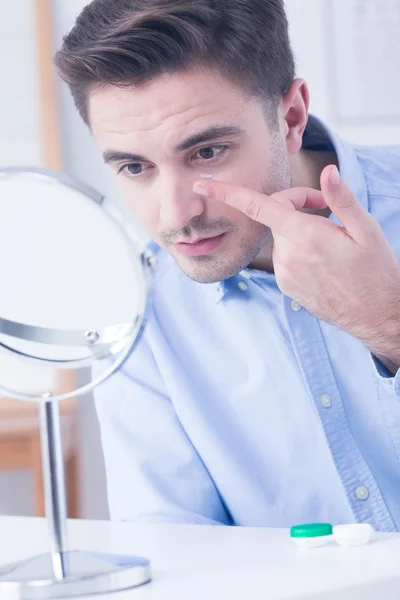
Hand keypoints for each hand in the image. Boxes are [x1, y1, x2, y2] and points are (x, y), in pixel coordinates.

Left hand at [193, 166, 399, 358]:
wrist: (375, 314)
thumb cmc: (375, 271)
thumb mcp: (366, 230)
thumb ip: (342, 199)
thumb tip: (327, 171)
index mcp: (305, 236)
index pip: (258, 207)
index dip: (227, 194)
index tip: (203, 186)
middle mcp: (288, 256)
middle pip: (275, 215)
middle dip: (294, 204)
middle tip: (324, 206)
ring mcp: (284, 274)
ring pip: (280, 236)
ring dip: (296, 228)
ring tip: (328, 239)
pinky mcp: (285, 286)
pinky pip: (283, 256)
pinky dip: (296, 248)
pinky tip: (321, 258)